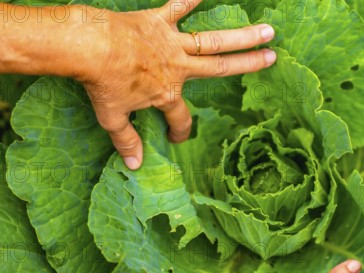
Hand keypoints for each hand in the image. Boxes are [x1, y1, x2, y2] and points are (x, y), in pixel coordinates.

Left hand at [80, 0, 275, 169]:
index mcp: (167, 93)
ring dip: (242, 35)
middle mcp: (178, 68)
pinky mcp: (158, 20)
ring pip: (213, 40)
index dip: (180, 131)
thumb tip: (134, 166)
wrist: (90, 46)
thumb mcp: (112, 118)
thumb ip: (126, 141)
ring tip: (267, 30)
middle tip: (273, 58)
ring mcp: (171, 42)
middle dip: (248, 64)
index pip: (180, 118)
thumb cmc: (101, 83)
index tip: (177, 138)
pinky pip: (178, 5)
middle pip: (221, 68)